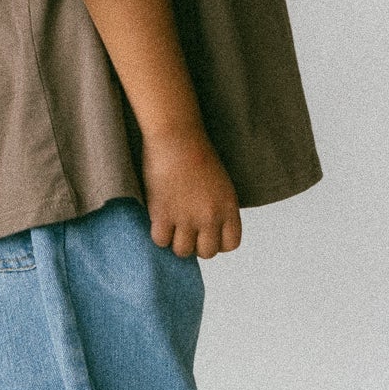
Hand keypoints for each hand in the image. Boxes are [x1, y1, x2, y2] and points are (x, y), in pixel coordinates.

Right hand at [140, 129, 242, 258]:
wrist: (177, 137)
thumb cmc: (196, 153)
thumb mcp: (221, 184)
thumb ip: (218, 209)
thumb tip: (206, 231)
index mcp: (229, 207)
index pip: (230, 244)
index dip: (217, 242)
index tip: (206, 234)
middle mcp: (211, 216)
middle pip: (206, 252)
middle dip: (196, 245)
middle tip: (185, 230)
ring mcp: (187, 217)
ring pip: (183, 251)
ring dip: (176, 241)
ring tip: (171, 226)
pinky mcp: (163, 214)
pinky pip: (161, 241)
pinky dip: (158, 234)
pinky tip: (158, 219)